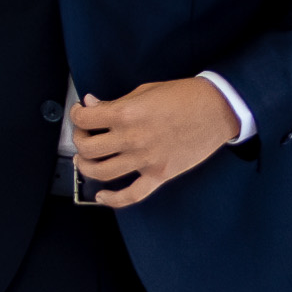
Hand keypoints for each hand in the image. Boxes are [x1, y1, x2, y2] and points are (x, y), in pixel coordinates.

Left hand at [71, 78, 238, 206]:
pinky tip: (102, 196)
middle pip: (88, 149)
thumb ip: (115, 103)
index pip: (85, 119)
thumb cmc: (183, 96)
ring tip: (86, 161)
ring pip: (102, 173)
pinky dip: (113, 200)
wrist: (216, 110)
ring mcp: (145, 160)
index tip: (80, 114)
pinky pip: (132, 195)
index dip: (76, 115)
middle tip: (84, 136)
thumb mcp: (144, 91)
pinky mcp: (159, 175)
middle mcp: (132, 139)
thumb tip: (92, 105)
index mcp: (126, 114)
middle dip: (80, 141)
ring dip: (86, 168)